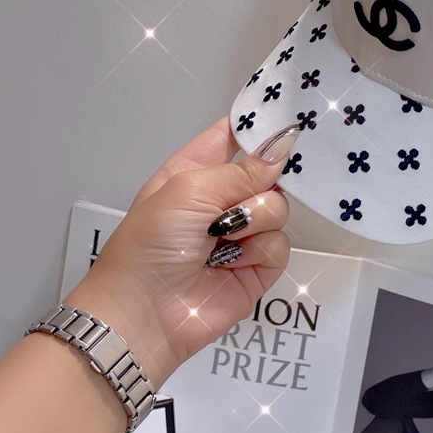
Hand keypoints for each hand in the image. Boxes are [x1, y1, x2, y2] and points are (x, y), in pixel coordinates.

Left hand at [65, 117, 292, 385]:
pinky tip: (232, 263)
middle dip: (265, 179)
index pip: (235, 136)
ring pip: (278, 207)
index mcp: (197, 171)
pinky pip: (281, 244)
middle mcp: (222, 199)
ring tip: (222, 239)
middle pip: (268, 171)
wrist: (144, 314)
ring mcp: (243, 233)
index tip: (287, 118)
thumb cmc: (151, 244)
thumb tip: (283, 145)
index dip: (260, 126)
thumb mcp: (189, 190)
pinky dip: (259, 252)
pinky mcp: (257, 266)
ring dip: (254, 220)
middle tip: (245, 191)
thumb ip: (242, 169)